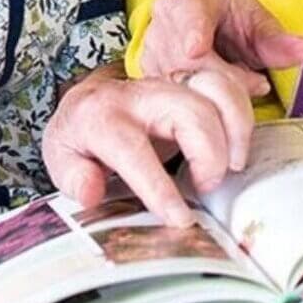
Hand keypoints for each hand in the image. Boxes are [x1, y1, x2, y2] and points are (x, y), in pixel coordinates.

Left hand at [43, 64, 258, 226]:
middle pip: (188, 110)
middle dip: (208, 154)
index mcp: (102, 117)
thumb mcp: (60, 158)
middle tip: (206, 187)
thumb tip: (92, 191)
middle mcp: (139, 94)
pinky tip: (238, 142)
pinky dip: (241, 111)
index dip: (158, 186)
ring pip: (215, 88)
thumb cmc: (79, 137)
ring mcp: (168, 83)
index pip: (133, 149)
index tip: (180, 219)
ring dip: (234, 127)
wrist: (88, 100)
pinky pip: (226, 84)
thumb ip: (73, 176)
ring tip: (232, 165)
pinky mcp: (189, 83)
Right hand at [141, 0, 302, 95]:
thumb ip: (278, 40)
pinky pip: (169, 93)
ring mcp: (153, 42)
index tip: (196, 49)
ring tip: (237, 82)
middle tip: (255, 83)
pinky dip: (195, 99)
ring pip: (177, 78)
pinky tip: (212, 93)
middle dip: (224, 77)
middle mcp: (166, 13)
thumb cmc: (231, 17)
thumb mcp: (258, 21)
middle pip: (187, 56)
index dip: (193, 31)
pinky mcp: (148, 69)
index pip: (190, 11)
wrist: (207, 20)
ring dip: (211, 91)